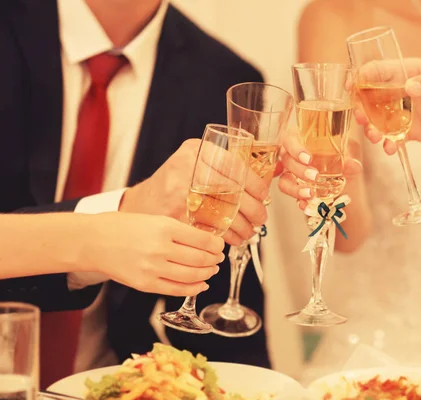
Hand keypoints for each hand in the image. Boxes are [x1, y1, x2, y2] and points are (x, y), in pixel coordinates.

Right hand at [82, 213, 224, 296]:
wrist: (92, 241)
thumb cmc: (123, 227)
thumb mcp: (155, 219)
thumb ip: (179, 230)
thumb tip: (205, 242)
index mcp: (165, 227)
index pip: (203, 240)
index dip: (217, 245)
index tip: (220, 245)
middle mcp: (160, 248)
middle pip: (201, 259)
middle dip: (214, 260)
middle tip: (218, 258)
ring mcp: (152, 268)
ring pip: (192, 276)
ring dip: (207, 274)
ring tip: (211, 270)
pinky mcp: (145, 284)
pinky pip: (177, 290)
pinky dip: (194, 288)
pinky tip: (201, 284)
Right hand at [119, 139, 268, 245]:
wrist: (143, 203)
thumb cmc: (176, 182)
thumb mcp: (197, 161)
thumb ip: (225, 164)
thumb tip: (268, 175)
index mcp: (196, 150)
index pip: (235, 166)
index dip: (255, 184)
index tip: (264, 195)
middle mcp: (186, 167)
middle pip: (233, 190)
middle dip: (253, 208)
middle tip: (261, 217)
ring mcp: (178, 192)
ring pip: (224, 212)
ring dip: (242, 225)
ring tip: (250, 230)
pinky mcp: (175, 216)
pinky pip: (210, 228)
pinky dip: (226, 236)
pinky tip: (234, 237)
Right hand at [277, 133, 362, 209]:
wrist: (344, 176)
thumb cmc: (339, 155)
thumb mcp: (347, 152)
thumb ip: (349, 156)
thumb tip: (352, 164)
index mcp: (300, 139)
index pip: (290, 140)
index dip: (296, 149)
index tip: (308, 159)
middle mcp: (291, 155)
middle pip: (286, 160)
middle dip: (299, 170)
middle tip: (315, 176)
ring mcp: (290, 173)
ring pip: (283, 181)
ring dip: (295, 189)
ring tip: (310, 194)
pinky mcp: (293, 189)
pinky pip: (291, 197)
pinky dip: (298, 200)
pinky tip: (306, 205)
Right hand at [355, 58, 420, 153]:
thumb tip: (409, 85)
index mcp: (409, 72)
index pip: (378, 71)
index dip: (361, 77)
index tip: (351, 88)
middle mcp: (402, 91)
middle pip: (371, 97)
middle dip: (362, 108)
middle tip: (362, 119)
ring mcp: (404, 112)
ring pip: (378, 119)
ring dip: (372, 128)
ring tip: (375, 137)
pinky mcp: (410, 131)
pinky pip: (391, 137)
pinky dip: (387, 144)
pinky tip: (389, 149)